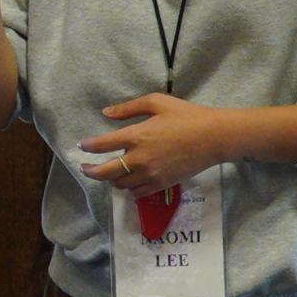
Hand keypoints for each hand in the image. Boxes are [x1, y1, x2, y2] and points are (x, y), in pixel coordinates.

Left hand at [78, 94, 224, 196]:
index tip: (82, 146)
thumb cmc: (187, 116)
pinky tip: (128, 182)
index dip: (88, 146)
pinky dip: (129, 189)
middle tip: (84, 168)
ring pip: (120, 184)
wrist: (214, 137)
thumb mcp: (157, 102)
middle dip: (90, 171)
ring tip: (109, 172)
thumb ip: (129, 108)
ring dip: (111, 179)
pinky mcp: (162, 184)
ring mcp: (151, 174)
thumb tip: (106, 113)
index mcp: (137, 136)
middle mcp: (140, 158)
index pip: (102, 145)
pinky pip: (137, 193)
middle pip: (105, 172)